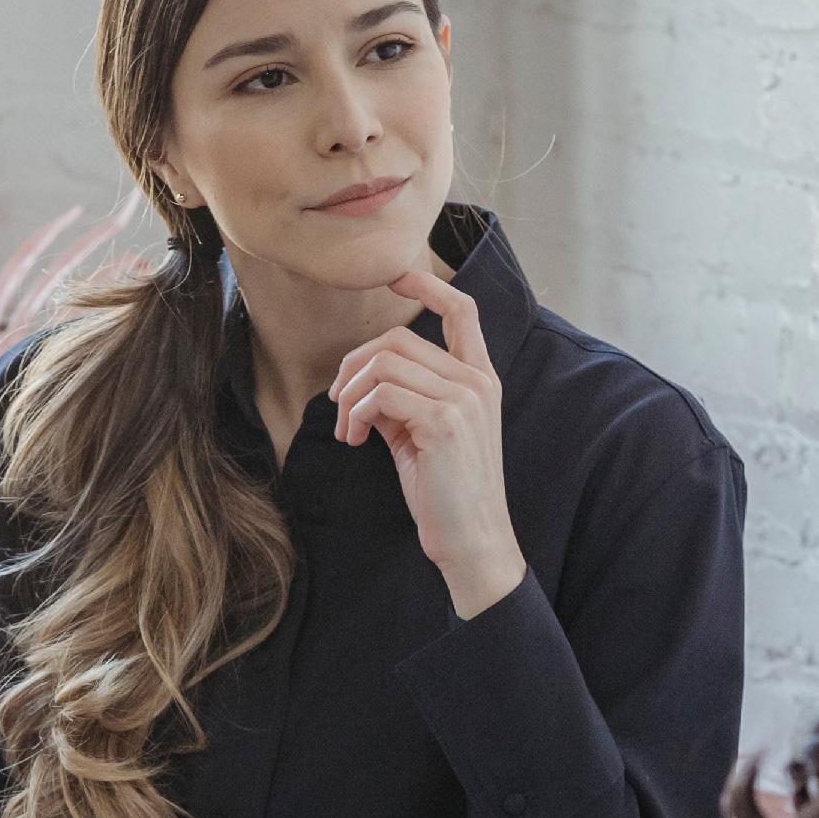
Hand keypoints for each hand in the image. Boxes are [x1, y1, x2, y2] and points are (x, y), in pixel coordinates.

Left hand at [329, 266, 525, 618]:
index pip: (462, 310)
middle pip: (399, 339)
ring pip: (385, 363)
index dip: (427, 286)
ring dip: (350, 395)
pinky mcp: (444, 423)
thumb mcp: (421, 434)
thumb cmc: (444, 493)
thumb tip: (360, 382)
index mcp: (480, 379)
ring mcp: (464, 400)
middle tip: (338, 403)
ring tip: (347, 430)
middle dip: (355, 365)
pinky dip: (356, 413)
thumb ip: (401, 399)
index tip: (396, 276)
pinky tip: (355, 441)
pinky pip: (382, 394)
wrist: (471, 541)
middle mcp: (478, 382)